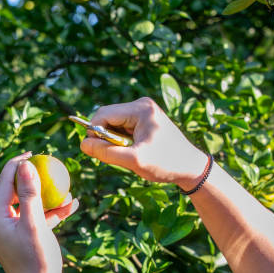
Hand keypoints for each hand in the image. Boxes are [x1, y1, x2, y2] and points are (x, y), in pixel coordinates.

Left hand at [0, 152, 78, 272]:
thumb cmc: (36, 259)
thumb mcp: (35, 223)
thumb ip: (29, 193)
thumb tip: (25, 165)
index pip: (3, 181)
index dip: (18, 164)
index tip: (36, 153)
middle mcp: (0, 223)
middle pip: (15, 191)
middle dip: (35, 179)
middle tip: (51, 166)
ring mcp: (12, 232)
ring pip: (29, 205)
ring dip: (48, 197)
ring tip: (69, 191)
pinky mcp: (24, 240)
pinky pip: (37, 219)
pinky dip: (52, 213)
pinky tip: (72, 206)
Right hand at [80, 97, 207, 190]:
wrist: (190, 167)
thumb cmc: (166, 163)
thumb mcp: (134, 161)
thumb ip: (106, 153)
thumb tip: (83, 145)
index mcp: (141, 109)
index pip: (103, 114)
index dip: (95, 132)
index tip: (99, 151)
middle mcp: (142, 105)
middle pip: (107, 117)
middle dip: (106, 137)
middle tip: (117, 155)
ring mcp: (144, 111)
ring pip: (113, 123)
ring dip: (114, 140)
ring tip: (130, 154)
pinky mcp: (144, 119)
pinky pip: (122, 127)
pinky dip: (122, 140)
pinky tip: (135, 150)